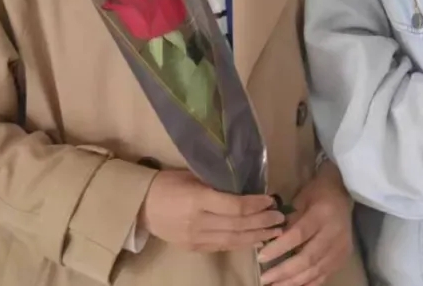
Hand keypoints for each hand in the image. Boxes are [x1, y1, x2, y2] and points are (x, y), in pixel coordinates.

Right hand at [140, 170, 285, 252]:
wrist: (141, 206)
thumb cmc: (168, 183)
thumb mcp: (192, 175)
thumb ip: (217, 183)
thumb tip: (246, 186)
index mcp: (198, 199)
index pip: (235, 206)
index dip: (256, 205)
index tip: (271, 200)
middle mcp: (199, 221)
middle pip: (238, 225)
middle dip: (262, 222)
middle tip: (281, 218)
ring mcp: (196, 238)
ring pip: (233, 240)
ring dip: (257, 236)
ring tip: (275, 231)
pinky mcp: (195, 248)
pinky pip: (223, 246)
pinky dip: (241, 243)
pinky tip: (255, 239)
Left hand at [258, 163, 353, 285]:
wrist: (345, 192)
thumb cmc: (319, 192)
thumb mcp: (302, 198)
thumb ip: (290, 219)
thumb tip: (271, 240)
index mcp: (322, 214)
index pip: (298, 235)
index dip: (279, 248)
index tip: (261, 257)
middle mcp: (334, 233)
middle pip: (308, 258)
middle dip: (284, 271)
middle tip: (265, 279)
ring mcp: (341, 248)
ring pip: (316, 270)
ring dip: (294, 281)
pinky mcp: (343, 257)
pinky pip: (324, 275)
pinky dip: (308, 283)